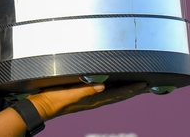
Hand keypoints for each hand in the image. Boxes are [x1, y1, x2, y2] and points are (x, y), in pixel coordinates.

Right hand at [27, 82, 149, 120]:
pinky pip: (105, 90)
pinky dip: (115, 87)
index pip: (118, 94)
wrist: (41, 104)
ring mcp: (90, 97)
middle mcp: (94, 98)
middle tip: (148, 85)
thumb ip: (85, 90)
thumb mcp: (70, 94)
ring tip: (138, 85)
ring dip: (126, 89)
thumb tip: (102, 86)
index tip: (145, 84)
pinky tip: (115, 83)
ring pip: (114, 92)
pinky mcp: (84, 93)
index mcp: (93, 99)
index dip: (132, 89)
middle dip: (134, 90)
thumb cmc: (54, 100)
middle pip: (120, 94)